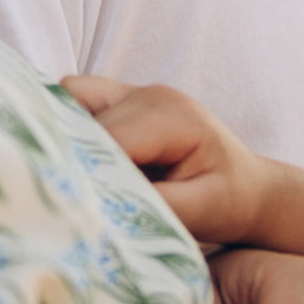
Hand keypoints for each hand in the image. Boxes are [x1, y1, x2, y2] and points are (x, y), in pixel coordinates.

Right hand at [66, 75, 275, 248]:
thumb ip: (155, 205)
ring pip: (70, 100)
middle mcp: (150, 95)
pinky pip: (75, 101)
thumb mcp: (200, 212)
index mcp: (172, 118)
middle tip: (54, 199)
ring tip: (61, 178)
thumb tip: (103, 206)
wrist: (249, 187)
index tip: (60, 203)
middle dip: (66, 157)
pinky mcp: (120, 99)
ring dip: (61, 138)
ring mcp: (134, 92)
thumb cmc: (229, 201)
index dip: (80, 168)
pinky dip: (65, 127)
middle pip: (85, 120)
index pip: (109, 138)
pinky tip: (68, 161)